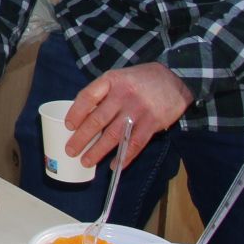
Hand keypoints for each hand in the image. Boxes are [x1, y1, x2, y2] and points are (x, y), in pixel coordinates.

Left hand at [64, 61, 191, 167]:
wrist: (175, 79)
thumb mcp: (119, 77)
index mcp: (112, 81)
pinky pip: (135, 144)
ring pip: (114, 135)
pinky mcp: (153, 123)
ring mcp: (139, 110)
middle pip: (98, 120)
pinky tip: (114, 165)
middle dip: (81, 138)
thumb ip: (103, 93)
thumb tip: (82, 116)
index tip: (68, 126)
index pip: (87, 97)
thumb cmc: (140, 80)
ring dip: (98, 151)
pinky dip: (124, 157)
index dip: (76, 112)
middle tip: (70, 151)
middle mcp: (123, 95)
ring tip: (86, 161)